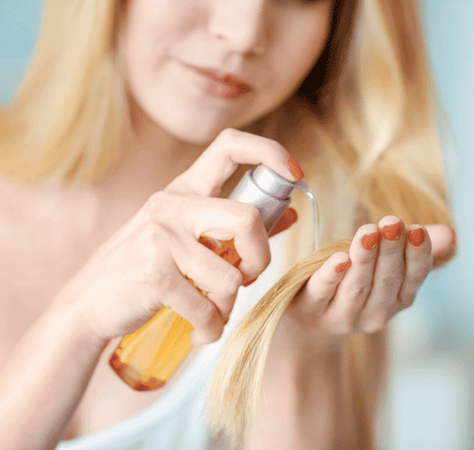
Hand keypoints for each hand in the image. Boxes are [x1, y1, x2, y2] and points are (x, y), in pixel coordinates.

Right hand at [56, 129, 300, 344]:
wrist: (89, 304)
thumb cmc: (148, 269)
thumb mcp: (189, 237)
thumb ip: (236, 227)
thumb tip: (291, 212)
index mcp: (184, 190)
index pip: (229, 145)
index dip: (270, 152)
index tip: (295, 175)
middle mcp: (172, 205)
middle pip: (248, 219)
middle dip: (260, 259)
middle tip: (247, 277)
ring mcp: (160, 238)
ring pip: (231, 276)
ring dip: (229, 306)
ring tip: (212, 312)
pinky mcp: (154, 274)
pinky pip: (208, 308)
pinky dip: (211, 328)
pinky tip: (201, 330)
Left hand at [272, 216, 455, 357]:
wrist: (308, 332)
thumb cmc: (352, 287)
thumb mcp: (384, 268)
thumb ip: (413, 248)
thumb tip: (451, 232)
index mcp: (396, 299)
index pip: (413, 277)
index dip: (417, 255)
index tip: (418, 230)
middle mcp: (373, 313)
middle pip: (386, 280)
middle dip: (390, 250)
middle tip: (392, 222)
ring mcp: (341, 316)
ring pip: (357, 286)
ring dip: (365, 258)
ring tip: (369, 232)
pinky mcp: (310, 310)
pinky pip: (323, 292)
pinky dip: (331, 276)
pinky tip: (339, 258)